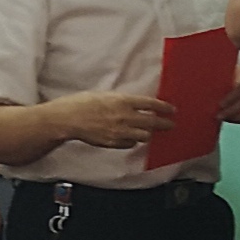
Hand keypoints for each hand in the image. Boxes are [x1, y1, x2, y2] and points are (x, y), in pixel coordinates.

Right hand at [59, 91, 174, 149]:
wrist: (68, 119)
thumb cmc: (81, 103)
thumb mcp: (104, 95)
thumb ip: (120, 101)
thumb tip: (132, 105)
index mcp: (123, 101)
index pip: (152, 104)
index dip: (164, 108)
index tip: (171, 110)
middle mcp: (125, 117)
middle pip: (153, 123)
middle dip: (164, 124)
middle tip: (170, 124)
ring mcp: (120, 132)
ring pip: (144, 136)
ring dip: (148, 134)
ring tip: (150, 132)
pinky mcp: (114, 143)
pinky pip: (130, 144)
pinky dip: (133, 141)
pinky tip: (131, 138)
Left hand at [219, 62, 239, 124]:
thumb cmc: (227, 72)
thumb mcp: (224, 70)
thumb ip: (217, 78)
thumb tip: (201, 87)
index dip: (231, 97)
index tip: (220, 104)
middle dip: (232, 110)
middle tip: (217, 116)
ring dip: (236, 117)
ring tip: (222, 118)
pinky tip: (230, 119)